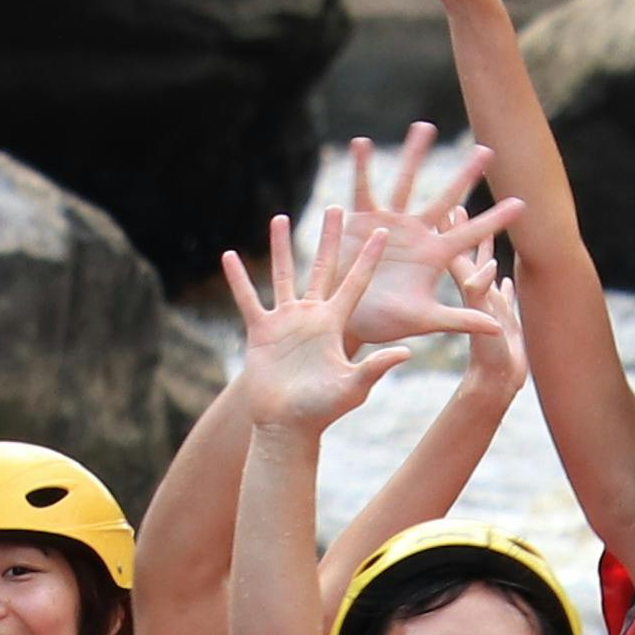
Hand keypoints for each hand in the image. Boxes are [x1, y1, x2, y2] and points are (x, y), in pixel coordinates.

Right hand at [213, 203, 396, 436]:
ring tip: (280, 218)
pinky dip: (239, 279)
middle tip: (336, 208)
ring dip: (281, 247)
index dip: (368, 258)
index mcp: (336, 323)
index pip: (356, 283)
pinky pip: (248, 299)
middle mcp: (312, 316)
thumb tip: (406, 352)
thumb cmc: (323, 411)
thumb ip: (376, 367)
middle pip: (322, 268)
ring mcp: (286, 322)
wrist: (287, 426)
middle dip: (329, 238)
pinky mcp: (261, 331)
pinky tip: (229, 256)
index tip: (382, 231)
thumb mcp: (353, 387)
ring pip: (283, 275)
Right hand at [334, 123, 524, 364]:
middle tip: (487, 150)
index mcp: (435, 255)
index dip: (495, 220)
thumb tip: (497, 328)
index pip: (471, 234)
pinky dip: (361, 167)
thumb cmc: (388, 324)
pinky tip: (361, 143)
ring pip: (405, 183)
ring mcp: (390, 223)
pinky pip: (362, 189)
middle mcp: (417, 233)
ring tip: (425, 126)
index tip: (521, 203)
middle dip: (465, 176)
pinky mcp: (361, 221)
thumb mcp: (426, 321)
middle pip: (446, 199)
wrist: (349, 318)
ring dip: (414, 155)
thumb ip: (461, 320)